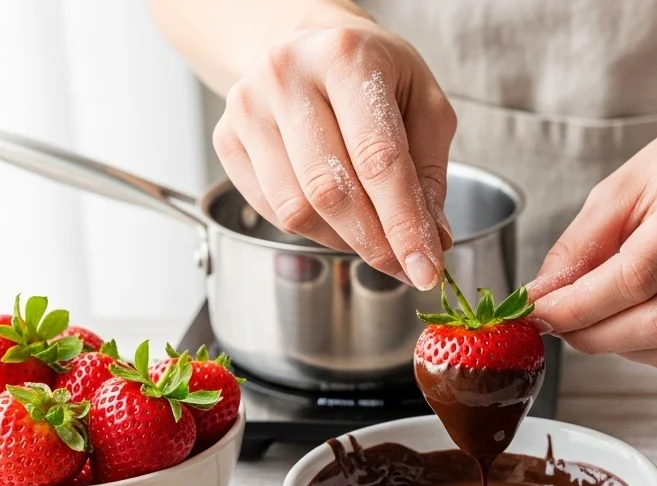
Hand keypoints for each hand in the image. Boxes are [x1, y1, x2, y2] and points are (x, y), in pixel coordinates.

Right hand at [212, 17, 454, 287]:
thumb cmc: (374, 73)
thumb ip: (429, 173)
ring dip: (344, 241)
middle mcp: (287, 76)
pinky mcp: (226, 137)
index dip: (404, 224)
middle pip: (330, 190)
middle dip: (375, 243)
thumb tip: (430, 239)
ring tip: (375, 235)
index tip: (425, 268)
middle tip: (406, 266)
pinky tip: (338, 218)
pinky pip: (272, 210)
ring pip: (296, 209)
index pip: (378, 159)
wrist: (310, 45)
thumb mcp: (424, 104)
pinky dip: (313, 230)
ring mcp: (248, 107)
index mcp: (346, 58)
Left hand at [529, 122, 656, 377]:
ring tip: (600, 324)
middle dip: (597, 335)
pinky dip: (656, 356)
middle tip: (565, 326)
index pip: (639, 275)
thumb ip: (580, 245)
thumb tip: (544, 299)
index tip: (543, 312)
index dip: (581, 306)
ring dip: (625, 350)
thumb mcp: (624, 186)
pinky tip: (638, 329)